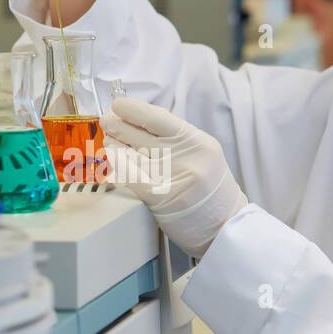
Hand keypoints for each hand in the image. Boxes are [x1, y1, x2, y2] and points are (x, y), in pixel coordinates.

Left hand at [101, 98, 247, 258]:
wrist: (225, 227)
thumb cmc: (211, 192)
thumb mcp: (203, 156)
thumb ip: (177, 141)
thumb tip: (141, 123)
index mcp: (199, 142)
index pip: (160, 118)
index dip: (134, 110)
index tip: (119, 106)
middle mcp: (187, 156)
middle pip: (142, 135)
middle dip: (119, 126)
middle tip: (107, 121)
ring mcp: (173, 177)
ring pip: (133, 154)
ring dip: (115, 146)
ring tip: (108, 140)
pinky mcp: (160, 197)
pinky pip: (131, 177)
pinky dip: (118, 166)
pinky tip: (111, 160)